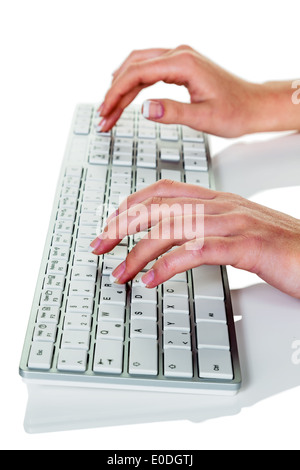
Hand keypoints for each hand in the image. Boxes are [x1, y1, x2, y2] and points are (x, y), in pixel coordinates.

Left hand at [90, 180, 299, 299]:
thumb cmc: (282, 248)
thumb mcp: (239, 232)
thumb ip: (208, 231)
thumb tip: (175, 245)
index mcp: (220, 199)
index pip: (165, 190)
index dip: (132, 203)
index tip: (112, 221)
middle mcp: (223, 205)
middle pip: (160, 206)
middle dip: (123, 224)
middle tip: (100, 244)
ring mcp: (235, 223)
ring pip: (173, 228)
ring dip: (139, 252)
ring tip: (120, 272)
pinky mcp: (247, 246)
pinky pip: (198, 251)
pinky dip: (168, 266)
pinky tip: (152, 280)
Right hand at [97, 45, 263, 136]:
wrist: (253, 106)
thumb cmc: (235, 111)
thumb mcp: (204, 117)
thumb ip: (173, 112)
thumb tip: (144, 109)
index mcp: (183, 63)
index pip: (137, 73)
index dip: (116, 94)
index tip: (105, 112)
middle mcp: (179, 55)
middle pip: (133, 66)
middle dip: (114, 92)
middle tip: (103, 116)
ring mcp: (179, 58)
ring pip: (138, 66)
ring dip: (121, 87)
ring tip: (109, 110)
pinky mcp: (180, 66)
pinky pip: (148, 70)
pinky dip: (133, 84)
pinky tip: (124, 96)